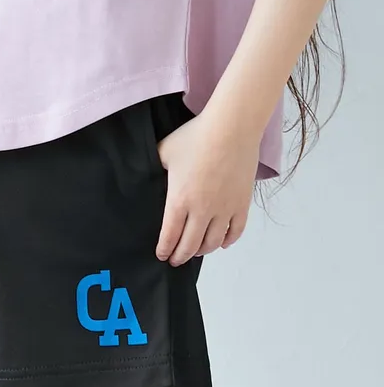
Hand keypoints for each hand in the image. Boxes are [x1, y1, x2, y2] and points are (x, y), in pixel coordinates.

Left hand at [155, 112, 259, 265]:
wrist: (232, 126)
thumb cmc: (197, 136)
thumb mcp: (166, 152)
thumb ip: (154, 168)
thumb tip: (146, 174)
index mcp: (179, 200)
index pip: (169, 236)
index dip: (165, 250)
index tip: (162, 255)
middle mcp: (202, 210)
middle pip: (190, 245)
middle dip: (181, 256)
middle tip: (176, 260)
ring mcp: (224, 209)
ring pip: (212, 243)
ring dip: (202, 251)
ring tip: (196, 251)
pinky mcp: (241, 203)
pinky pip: (235, 231)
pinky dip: (228, 241)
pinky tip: (221, 243)